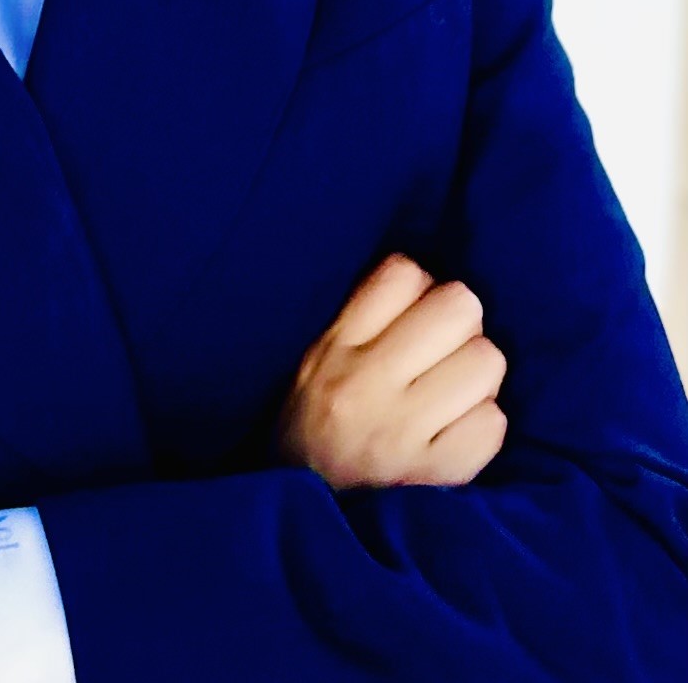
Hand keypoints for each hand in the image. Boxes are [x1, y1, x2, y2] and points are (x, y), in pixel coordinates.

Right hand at [274, 252, 508, 488]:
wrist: (301, 522)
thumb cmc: (313, 429)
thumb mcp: (314, 362)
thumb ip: (362, 319)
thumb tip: (427, 282)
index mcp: (335, 347)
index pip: (404, 273)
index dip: (423, 287)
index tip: (415, 314)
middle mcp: (368, 384)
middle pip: (460, 307)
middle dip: (461, 325)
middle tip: (444, 353)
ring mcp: (405, 432)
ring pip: (487, 362)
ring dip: (476, 377)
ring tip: (451, 396)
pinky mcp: (437, 475)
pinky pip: (493, 424)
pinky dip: (482, 426)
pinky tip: (455, 434)